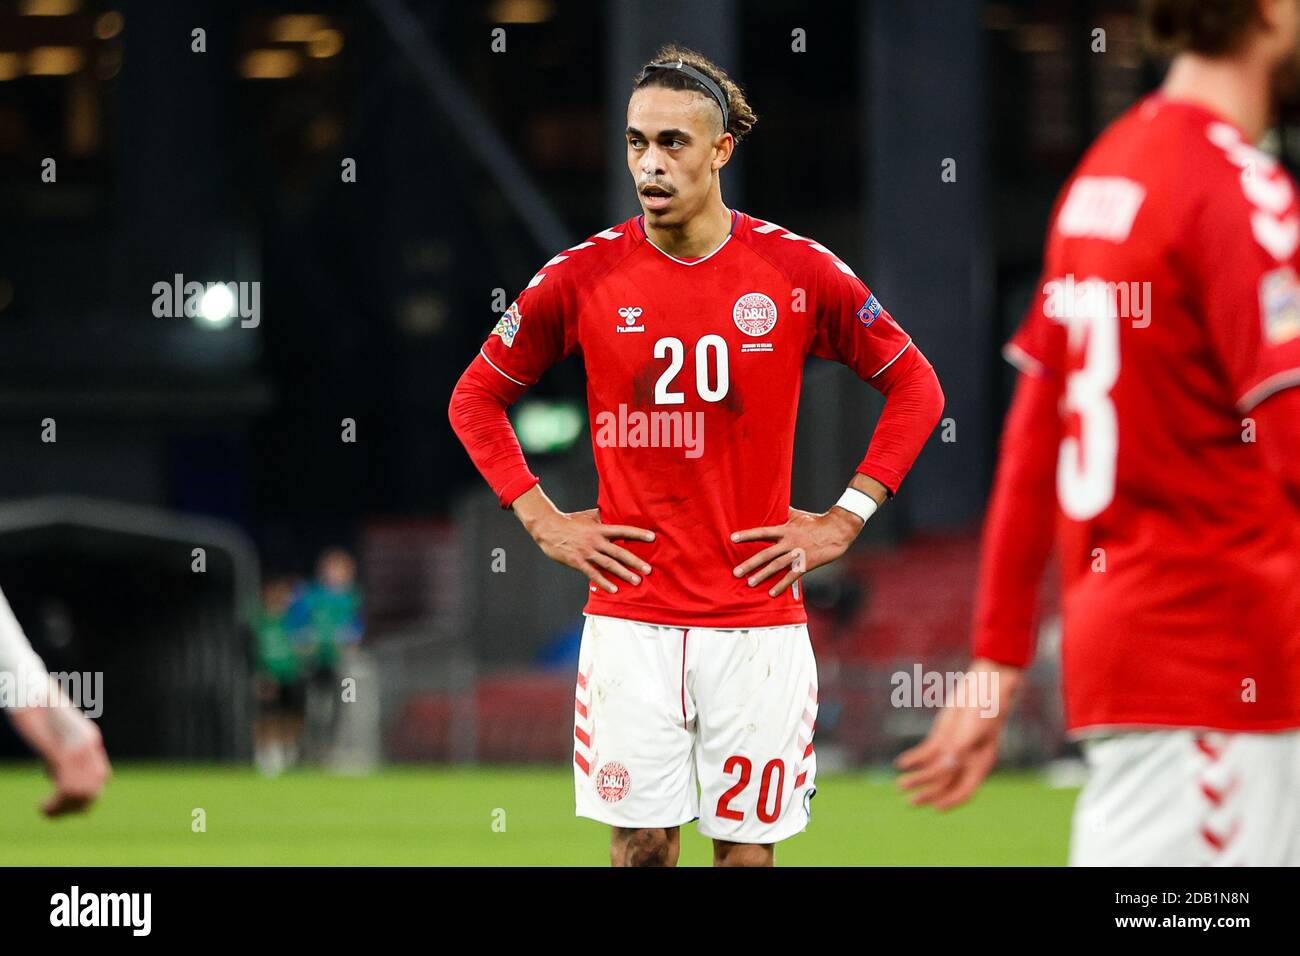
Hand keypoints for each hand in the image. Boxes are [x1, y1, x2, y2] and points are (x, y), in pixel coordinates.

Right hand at [9, 701, 111, 816]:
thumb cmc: (37, 707)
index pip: (101, 775)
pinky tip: (43, 806)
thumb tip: (59, 771)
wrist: (29, 689)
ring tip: (46, 812)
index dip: (87, 795)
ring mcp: (76, 747)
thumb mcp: (54, 733)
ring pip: (82, 790)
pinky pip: (66, 785)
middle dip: (76, 806)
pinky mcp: (61, 750)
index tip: (65, 803)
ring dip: (64, 808)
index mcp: (89, 739)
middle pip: (95, 786)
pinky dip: (56, 803)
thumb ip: (62, 751)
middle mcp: (88, 744)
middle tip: (53, 813)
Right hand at [513, 488, 653, 593]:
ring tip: (637, 581)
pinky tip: (614, 589)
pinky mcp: (578, 562)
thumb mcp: (586, 516)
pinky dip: (604, 582)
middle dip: (635, 561)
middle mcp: (596, 540)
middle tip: (648, 569)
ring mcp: (587, 552)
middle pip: (619, 552)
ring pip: (609, 564)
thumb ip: (599, 517)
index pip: (623, 531)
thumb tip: (609, 514)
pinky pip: (593, 573)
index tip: (652, 537)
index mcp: (599, 528)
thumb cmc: (568, 521)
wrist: (548, 527)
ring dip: (624, 573)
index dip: (638, 534)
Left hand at [730, 506, 862, 596]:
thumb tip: (773, 504)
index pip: (762, 532)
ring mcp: (797, 554)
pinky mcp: (806, 564)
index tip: (732, 538)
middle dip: (750, 563)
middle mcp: (789, 542)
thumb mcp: (797, 515)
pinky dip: (781, 585)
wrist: (838, 530)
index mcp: (785, 529)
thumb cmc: (816, 521)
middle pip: (766, 554)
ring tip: (750, 583)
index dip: (747, 535)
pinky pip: (791, 576)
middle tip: (736, 572)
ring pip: (776, 566)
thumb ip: (783, 513)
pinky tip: (771, 593)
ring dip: (762, 575)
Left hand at [895, 659, 1022, 810]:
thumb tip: (947, 766)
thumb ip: (962, 748)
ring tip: (900, 785)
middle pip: (945, 784)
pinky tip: (901, 764)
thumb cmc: (986, 708)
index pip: (965, 791)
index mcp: (980, 764)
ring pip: (932, 770)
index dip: (950, 800)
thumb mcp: (976, 728)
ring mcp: (952, 750)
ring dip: (917, 778)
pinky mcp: (942, 737)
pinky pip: (926, 753)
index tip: (936, 807)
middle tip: (911, 802)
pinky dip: (914, 759)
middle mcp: (965, 761)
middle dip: (928, 794)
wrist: (984, 686)